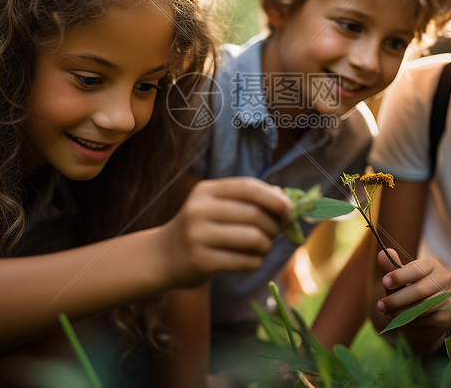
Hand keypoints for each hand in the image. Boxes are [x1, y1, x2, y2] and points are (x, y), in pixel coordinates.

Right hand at [160, 177, 289, 287]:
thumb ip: (245, 199)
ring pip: (252, 239)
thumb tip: (283, 197)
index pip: (248, 187)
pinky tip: (251, 260)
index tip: (288, 210)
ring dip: (266, 245)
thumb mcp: (214, 206)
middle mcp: (199, 210)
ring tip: (263, 247)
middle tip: (274, 233)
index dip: (274, 198)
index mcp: (205, 191)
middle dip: (273, 226)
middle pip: (254, 214)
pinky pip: (244, 261)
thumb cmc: (198, 229)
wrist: (162, 256)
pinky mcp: (200, 262)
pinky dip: (256, 262)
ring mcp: (197, 236)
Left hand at [373, 248, 450, 347]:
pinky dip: (410, 321)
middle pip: (419, 290)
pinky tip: (400, 320)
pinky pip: (426, 320)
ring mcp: (448, 298)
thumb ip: (390, 268)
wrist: (421, 319)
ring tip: (387, 313)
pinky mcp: (447, 316)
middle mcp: (444, 279)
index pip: (416, 270)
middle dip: (396, 299)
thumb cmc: (407, 292)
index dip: (399, 276)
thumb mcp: (397, 280)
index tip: (384, 282)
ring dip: (400, 312)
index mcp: (431, 265)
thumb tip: (382, 254)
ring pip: (422, 307)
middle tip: (380, 305)